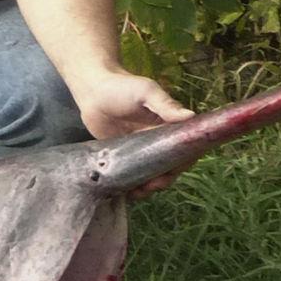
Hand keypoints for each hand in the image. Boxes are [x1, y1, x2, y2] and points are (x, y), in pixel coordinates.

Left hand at [73, 71, 194, 195]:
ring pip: (152, 173)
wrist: (91, 90)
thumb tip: (190, 116)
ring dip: (149, 186)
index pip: (185, 148)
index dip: (183, 162)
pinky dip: (133, 185)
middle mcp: (158, 140)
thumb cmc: (122, 87)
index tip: (173, 171)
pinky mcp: (124, 156)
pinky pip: (133, 174)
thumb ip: (165, 105)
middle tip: (152, 185)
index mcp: (169, 126)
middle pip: (170, 166)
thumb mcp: (146, 92)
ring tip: (138, 192)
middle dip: (164, 179)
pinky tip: (127, 193)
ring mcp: (141, 150)